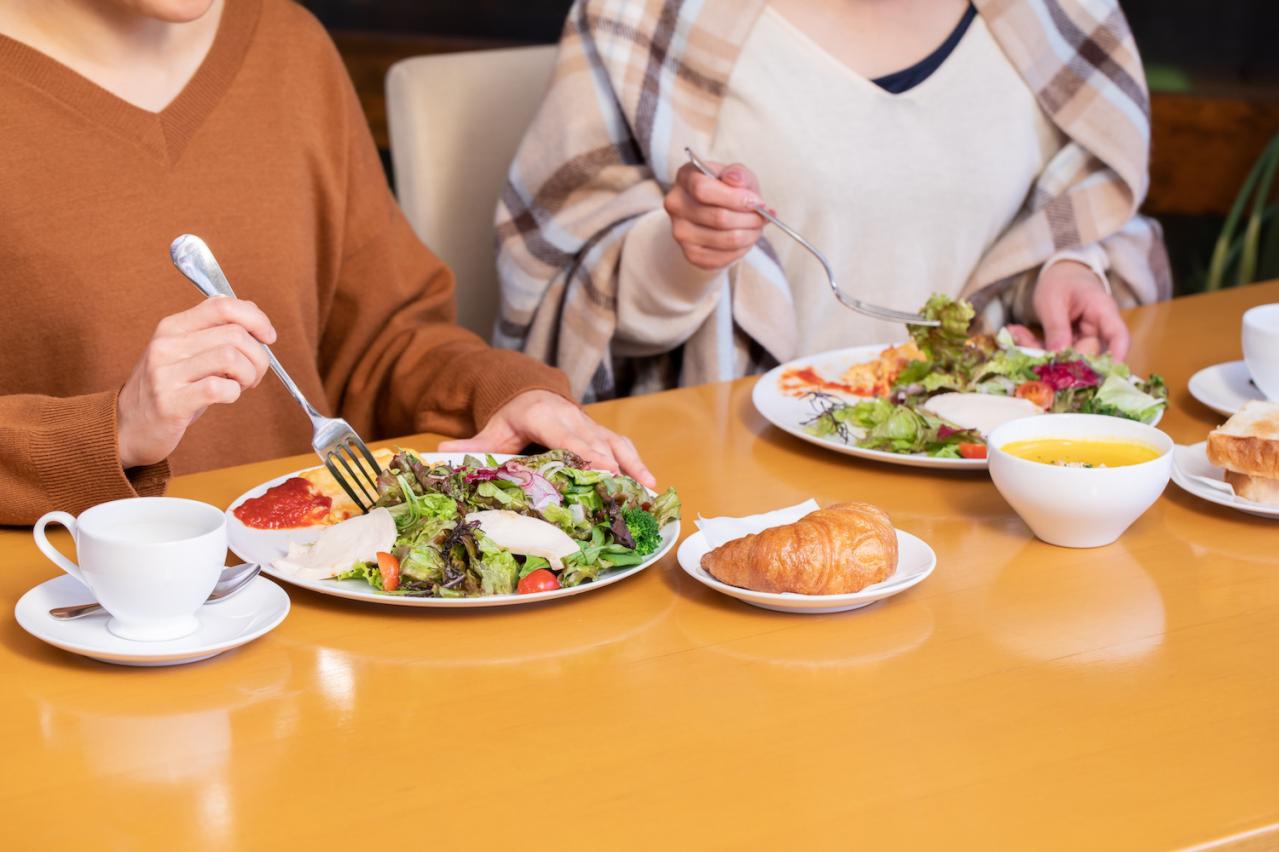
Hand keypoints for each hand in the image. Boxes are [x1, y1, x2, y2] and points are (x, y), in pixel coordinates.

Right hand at [117, 298, 275, 468]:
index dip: (255, 318)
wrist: (128, 427)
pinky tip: (226, 396)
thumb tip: (253, 315)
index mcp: (172, 327)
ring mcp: (165, 373)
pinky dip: (234, 393)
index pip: (222, 305)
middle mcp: (166, 345)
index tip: (268, 337)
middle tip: (254, 374)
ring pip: (231, 358)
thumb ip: (214, 332)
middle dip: (259, 356)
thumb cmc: (169, 389)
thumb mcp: (186, 353)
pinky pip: (219, 388)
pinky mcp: (170, 402)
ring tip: (241, 385)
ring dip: (249, 375)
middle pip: (235, 334)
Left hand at [438, 390, 656, 487]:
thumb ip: (471, 445)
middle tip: (630, 490)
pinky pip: (622, 447)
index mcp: (544, 416)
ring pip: (617, 443)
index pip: (568, 436)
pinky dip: (636, 464)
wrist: (531, 392)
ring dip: (633, 465)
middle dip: (616, 465)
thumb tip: (440, 455)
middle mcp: (573, 418)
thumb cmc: (513, 417)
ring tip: (648, 489)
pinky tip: (649, 485)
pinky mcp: (601, 433)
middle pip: (598, 442)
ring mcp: (590, 425)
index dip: (588, 452)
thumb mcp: (492, 429)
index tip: (603, 469)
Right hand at [664, 160, 766, 270]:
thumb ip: (738, 174)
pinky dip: (742, 249)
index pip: (703, 190)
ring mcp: (680, 232)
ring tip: (757, 227)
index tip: (756, 202)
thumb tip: (736, 181)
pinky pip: (723, 257)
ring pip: (725, 239)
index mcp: (685, 178)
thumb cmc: (727, 189)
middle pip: (718, 217)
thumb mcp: (736, 174)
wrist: (715, 211)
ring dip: (750, 234)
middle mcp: (676, 205)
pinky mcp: (690, 254)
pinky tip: (745, 239)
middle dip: (749, 219)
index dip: (735, 198)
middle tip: (762, 216)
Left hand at [1006, 261, 1129, 358]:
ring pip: (1067, 357)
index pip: (1118, 337)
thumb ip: (1057, 327)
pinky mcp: (1068, 344)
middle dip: (1059, 358)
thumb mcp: (1054, 300)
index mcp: (1102, 311)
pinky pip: (1053, 352)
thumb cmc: (1063, 280)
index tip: (1104, 374)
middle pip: (1088, 355)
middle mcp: (1098, 329)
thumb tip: (1058, 357)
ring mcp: (1083, 338)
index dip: (1116, 357)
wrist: (1061, 273)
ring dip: (1039, 351)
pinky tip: (1015, 332)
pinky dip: (1033, 346)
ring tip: (1015, 333)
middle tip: (1027, 349)